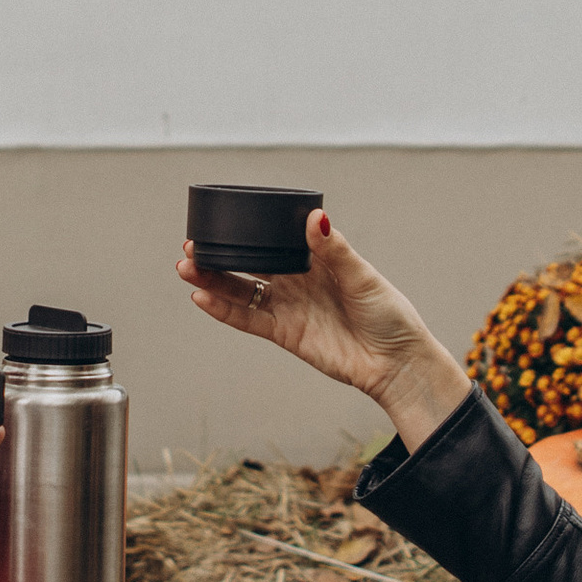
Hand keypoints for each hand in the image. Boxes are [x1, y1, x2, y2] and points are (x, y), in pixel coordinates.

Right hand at [176, 212, 470, 454]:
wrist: (396, 363)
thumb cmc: (389, 316)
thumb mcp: (363, 277)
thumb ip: (335, 250)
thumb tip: (316, 218)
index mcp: (315, 260)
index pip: (273, 241)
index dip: (246, 232)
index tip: (220, 221)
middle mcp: (297, 282)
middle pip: (248, 265)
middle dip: (218, 256)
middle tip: (190, 246)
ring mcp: (288, 308)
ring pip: (241, 291)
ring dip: (212, 281)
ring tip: (185, 268)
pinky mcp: (284, 334)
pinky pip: (248, 320)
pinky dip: (224, 310)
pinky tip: (201, 298)